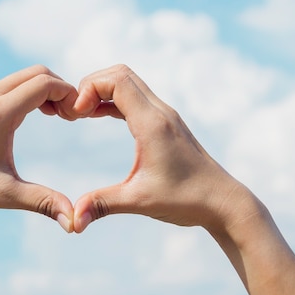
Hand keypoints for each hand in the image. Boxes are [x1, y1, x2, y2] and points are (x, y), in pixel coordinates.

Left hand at [0, 65, 76, 228]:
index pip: (44, 84)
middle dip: (60, 88)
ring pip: (24, 76)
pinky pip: (11, 83)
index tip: (78, 116)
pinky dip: (30, 90)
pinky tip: (36, 114)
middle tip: (70, 115)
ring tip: (57, 116)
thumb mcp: (4, 194)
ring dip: (45, 89)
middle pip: (37, 73)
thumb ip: (42, 202)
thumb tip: (73, 222)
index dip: (68, 94)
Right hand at [66, 65, 294, 294]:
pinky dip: (113, 98)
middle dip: (91, 84)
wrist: (222, 201)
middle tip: (75, 111)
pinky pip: (134, 96)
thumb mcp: (139, 201)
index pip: (117, 81)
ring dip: (102, 89)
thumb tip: (72, 220)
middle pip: (120, 73)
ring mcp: (164, 113)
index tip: (75, 114)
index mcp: (152, 123)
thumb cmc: (185, 200)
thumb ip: (102, 205)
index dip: (90, 89)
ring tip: (82, 113)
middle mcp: (159, 111)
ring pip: (128, 81)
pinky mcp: (165, 120)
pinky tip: (98, 114)